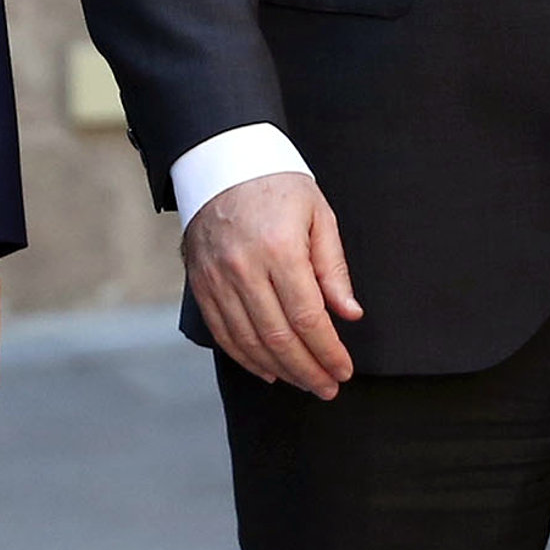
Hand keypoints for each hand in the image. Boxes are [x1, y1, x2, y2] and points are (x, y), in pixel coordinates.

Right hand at [189, 172, 360, 398]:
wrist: (222, 162)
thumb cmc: (278, 185)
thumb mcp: (318, 215)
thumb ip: (333, 268)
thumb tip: (349, 314)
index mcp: (279, 249)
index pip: (307, 316)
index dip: (327, 351)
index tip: (344, 370)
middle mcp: (244, 268)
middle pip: (278, 336)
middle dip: (307, 369)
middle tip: (327, 387)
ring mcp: (217, 278)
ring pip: (249, 341)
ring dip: (280, 369)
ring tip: (305, 382)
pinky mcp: (200, 284)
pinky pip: (223, 333)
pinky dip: (246, 357)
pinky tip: (268, 370)